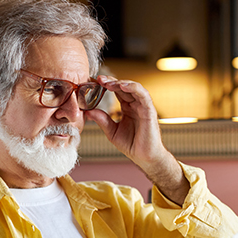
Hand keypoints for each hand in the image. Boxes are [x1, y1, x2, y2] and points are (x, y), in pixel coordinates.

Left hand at [85, 77, 188, 202]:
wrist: (144, 158)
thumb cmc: (132, 145)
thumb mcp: (111, 131)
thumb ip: (102, 120)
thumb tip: (87, 111)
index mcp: (127, 108)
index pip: (117, 91)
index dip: (107, 85)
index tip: (95, 82)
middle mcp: (136, 105)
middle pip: (124, 87)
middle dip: (111, 81)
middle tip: (99, 79)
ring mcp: (143, 106)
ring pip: (134, 88)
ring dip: (121, 82)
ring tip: (109, 82)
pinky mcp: (149, 111)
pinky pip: (143, 95)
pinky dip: (133, 88)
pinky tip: (123, 86)